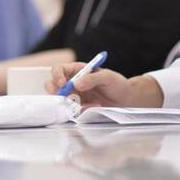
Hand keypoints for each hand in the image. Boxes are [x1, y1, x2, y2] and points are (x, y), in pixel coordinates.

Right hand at [47, 63, 161, 107]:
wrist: (126, 100)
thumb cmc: (118, 84)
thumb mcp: (108, 77)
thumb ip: (92, 78)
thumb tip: (77, 83)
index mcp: (78, 70)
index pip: (60, 69)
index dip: (57, 75)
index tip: (62, 83)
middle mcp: (73, 82)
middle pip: (53, 83)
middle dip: (53, 89)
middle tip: (61, 96)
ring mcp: (75, 95)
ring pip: (58, 98)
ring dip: (62, 101)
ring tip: (74, 104)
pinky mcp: (78, 107)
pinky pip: (68, 109)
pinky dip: (71, 111)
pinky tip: (84, 109)